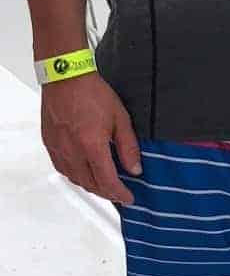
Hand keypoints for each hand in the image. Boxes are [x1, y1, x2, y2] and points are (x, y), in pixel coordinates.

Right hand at [41, 72, 141, 205]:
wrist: (65, 77)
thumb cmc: (92, 92)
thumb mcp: (120, 118)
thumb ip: (128, 146)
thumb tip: (134, 169)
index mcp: (91, 145)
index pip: (107, 181)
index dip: (119, 194)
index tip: (128, 198)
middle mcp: (72, 151)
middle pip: (90, 184)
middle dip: (106, 193)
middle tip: (118, 193)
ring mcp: (58, 148)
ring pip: (74, 179)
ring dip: (90, 185)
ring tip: (103, 185)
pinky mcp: (49, 143)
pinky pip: (62, 168)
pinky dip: (74, 175)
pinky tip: (82, 172)